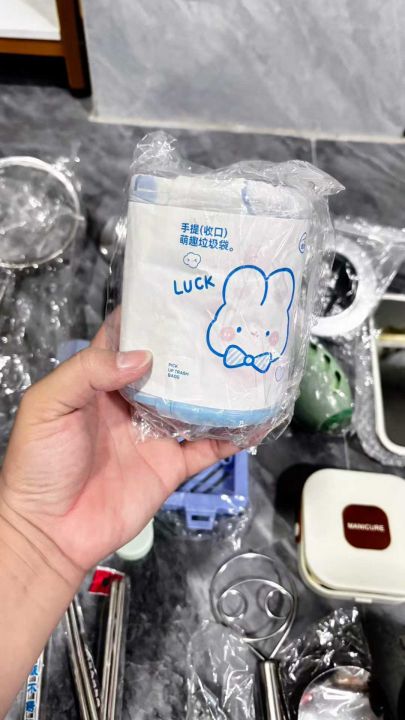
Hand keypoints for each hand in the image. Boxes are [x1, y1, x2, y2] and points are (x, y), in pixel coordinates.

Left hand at [0, 324, 235, 574]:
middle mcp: (132, 404)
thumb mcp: (49, 406)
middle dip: (194, 349)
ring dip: (219, 390)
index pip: (127, 341)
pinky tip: (253, 422)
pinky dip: (231, 437)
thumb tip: (142, 356)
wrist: (51, 531)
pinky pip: (207, 449)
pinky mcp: (170, 467)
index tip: (179, 296)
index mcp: (100, 383)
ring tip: (248, 366)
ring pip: (195, 405)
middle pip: (170, 369)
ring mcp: (155, 435)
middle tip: (226, 325)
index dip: (149, 318)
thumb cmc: (39, 464)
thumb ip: (88, 372)